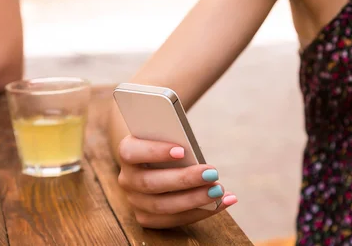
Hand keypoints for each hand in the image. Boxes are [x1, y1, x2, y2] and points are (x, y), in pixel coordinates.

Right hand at [117, 135, 237, 228]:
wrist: (157, 157)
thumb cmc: (168, 139)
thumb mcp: (169, 132)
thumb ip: (176, 134)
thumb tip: (192, 147)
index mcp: (127, 152)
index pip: (132, 152)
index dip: (155, 152)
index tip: (182, 151)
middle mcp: (127, 178)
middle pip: (151, 183)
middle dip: (184, 179)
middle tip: (212, 173)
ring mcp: (135, 201)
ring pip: (162, 206)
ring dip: (194, 199)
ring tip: (219, 190)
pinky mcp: (148, 217)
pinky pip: (174, 220)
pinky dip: (202, 211)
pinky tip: (224, 201)